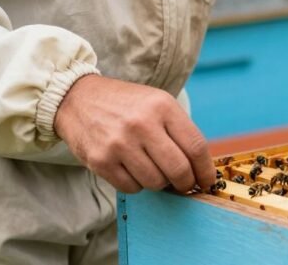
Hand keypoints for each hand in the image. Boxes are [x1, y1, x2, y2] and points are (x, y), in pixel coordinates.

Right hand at [54, 75, 214, 193]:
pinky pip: (131, 187)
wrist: (79, 99)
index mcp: (163, 107)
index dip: (205, 170)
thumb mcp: (159, 103)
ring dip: (160, 183)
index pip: (196, 146)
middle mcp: (142, 124)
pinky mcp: (100, 160)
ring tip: (155, 171)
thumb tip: (201, 167)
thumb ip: (180, 131)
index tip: (208, 181)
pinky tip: (134, 170)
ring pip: (155, 182)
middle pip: (178, 169)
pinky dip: (137, 185)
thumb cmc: (128, 105)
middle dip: (186, 183)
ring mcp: (119, 143)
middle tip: (185, 185)